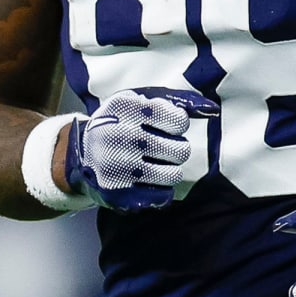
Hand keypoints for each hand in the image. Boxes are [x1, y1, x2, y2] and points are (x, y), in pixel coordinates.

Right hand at [65, 87, 216, 212]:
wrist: (82, 153)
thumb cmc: (121, 122)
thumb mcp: (142, 100)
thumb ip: (179, 101)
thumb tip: (213, 110)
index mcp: (126, 108)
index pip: (178, 120)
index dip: (178, 124)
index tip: (166, 125)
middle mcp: (119, 137)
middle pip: (180, 151)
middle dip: (176, 149)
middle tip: (162, 147)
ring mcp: (118, 168)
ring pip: (173, 175)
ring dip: (169, 169)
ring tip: (154, 163)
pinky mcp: (118, 193)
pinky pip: (162, 196)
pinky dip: (161, 188)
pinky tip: (147, 179)